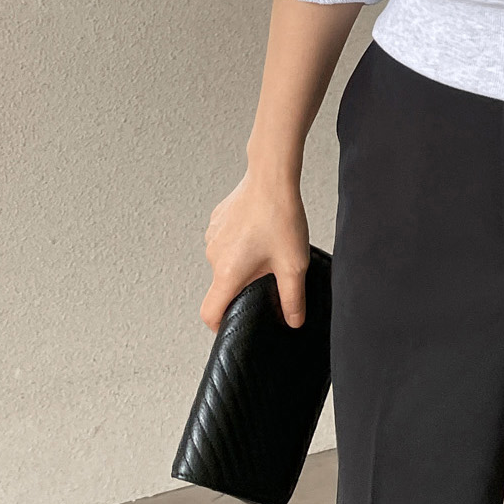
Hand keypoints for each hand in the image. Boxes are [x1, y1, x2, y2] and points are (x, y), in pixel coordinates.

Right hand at [201, 170, 310, 331]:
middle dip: (245, 285)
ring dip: (244, 262)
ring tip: (269, 247)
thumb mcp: (293, 264)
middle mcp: (214, 256)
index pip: (210, 313)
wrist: (271, 177)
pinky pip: (226, 242)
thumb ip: (292, 298)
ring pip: (225, 262)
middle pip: (223, 285)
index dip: (221, 325)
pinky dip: (240, 243)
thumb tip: (293, 321)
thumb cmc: (280, 216)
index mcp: (229, 272)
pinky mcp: (217, 221)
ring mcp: (212, 236)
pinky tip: (260, 231)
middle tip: (271, 273)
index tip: (235, 324)